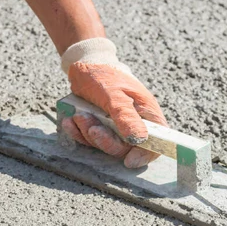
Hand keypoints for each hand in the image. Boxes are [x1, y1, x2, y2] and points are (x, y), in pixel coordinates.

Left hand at [60, 39, 167, 168]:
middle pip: (126, 148)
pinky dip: (79, 133)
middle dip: (105, 140)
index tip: (129, 160)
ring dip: (88, 133)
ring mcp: (116, 127)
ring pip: (106, 144)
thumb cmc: (103, 75)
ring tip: (78, 116)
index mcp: (146, 113)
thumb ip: (126, 117)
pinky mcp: (101, 128)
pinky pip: (91, 140)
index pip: (156, 141)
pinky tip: (70, 122)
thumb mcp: (114, 95)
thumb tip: (140, 139)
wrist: (83, 65)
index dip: (145, 155)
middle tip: (91, 126)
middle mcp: (134, 123)